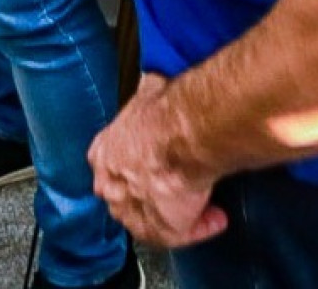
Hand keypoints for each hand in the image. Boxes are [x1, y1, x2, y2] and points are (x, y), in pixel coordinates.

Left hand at [88, 72, 227, 249]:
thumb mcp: (147, 93)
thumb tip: (155, 79)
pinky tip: (214, 218)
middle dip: (152, 198)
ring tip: (201, 210)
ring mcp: (132, 209)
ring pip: (150, 222)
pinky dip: (198, 228)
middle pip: (127, 199)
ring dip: (176, 217)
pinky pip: (177, 237)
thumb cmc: (164, 111)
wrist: (180, 133)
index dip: (136, 171)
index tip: (155, 170)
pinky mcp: (159, 229)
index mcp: (103, 152)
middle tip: (178, 193)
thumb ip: (148, 94)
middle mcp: (111, 183)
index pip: (110, 169)